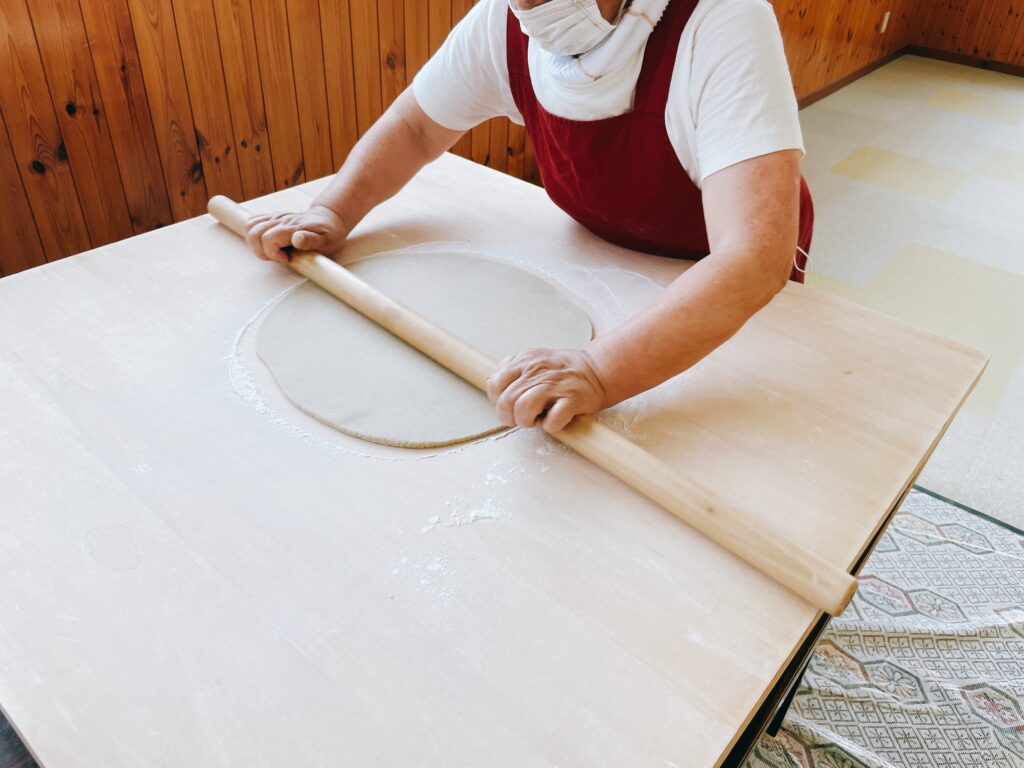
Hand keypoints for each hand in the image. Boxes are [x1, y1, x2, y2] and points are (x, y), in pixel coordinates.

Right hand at [245, 205, 347, 262]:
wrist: (330, 219)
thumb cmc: (329, 233)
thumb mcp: (326, 241)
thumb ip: (311, 240)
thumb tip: (297, 239)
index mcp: (292, 227)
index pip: (267, 238)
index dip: (273, 253)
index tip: (287, 258)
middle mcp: (280, 219)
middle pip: (254, 232)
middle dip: (261, 250)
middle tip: (279, 256)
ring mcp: (275, 217)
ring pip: (250, 226)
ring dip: (256, 243)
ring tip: (273, 250)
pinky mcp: (272, 217)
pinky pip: (253, 222)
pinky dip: (255, 235)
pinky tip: (269, 243)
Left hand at [486, 348, 607, 433]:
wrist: (599, 370)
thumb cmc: (565, 370)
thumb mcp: (536, 359)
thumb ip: (515, 368)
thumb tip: (496, 385)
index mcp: (525, 361)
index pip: (495, 383)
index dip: (497, 400)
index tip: (509, 405)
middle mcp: (538, 371)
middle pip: (507, 400)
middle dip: (510, 417)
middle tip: (521, 418)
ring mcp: (555, 385)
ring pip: (524, 409)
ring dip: (526, 421)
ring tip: (536, 420)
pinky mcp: (572, 399)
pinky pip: (552, 420)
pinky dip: (549, 426)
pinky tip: (554, 421)